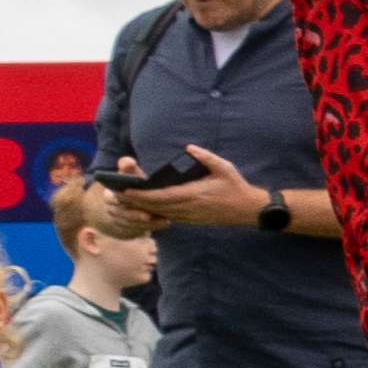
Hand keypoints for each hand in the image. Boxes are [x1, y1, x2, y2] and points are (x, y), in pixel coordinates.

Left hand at [118, 146, 276, 230]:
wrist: (248, 210)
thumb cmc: (236, 187)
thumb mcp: (224, 168)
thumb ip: (206, 157)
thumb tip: (189, 147)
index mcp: (192, 194)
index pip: (160, 195)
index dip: (141, 194)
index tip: (126, 190)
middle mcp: (187, 207)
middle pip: (155, 206)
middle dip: (136, 201)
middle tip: (118, 195)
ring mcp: (189, 216)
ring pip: (160, 212)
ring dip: (143, 207)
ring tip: (128, 200)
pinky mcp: (191, 220)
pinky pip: (168, 216)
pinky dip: (155, 212)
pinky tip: (147, 207)